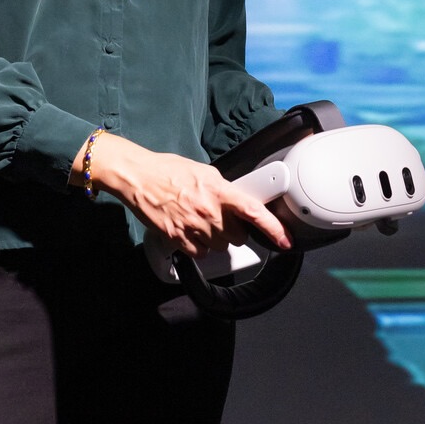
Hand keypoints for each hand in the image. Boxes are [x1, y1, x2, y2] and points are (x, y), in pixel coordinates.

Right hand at [76, 132, 290, 256]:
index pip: (255, 212)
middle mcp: (209, 212)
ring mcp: (194, 227)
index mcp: (219, 191)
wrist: (139, 178)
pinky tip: (190, 231)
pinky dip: (198, 246)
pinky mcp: (179, 239)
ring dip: (215, 238)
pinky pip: (201, 253)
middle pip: (238, 236)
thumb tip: (238, 202)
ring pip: (220, 247)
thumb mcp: (204, 173)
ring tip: (200, 221)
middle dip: (233, 229)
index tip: (285, 241)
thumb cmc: (168, 171)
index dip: (274, 229)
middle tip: (219, 217)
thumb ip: (224, 189)